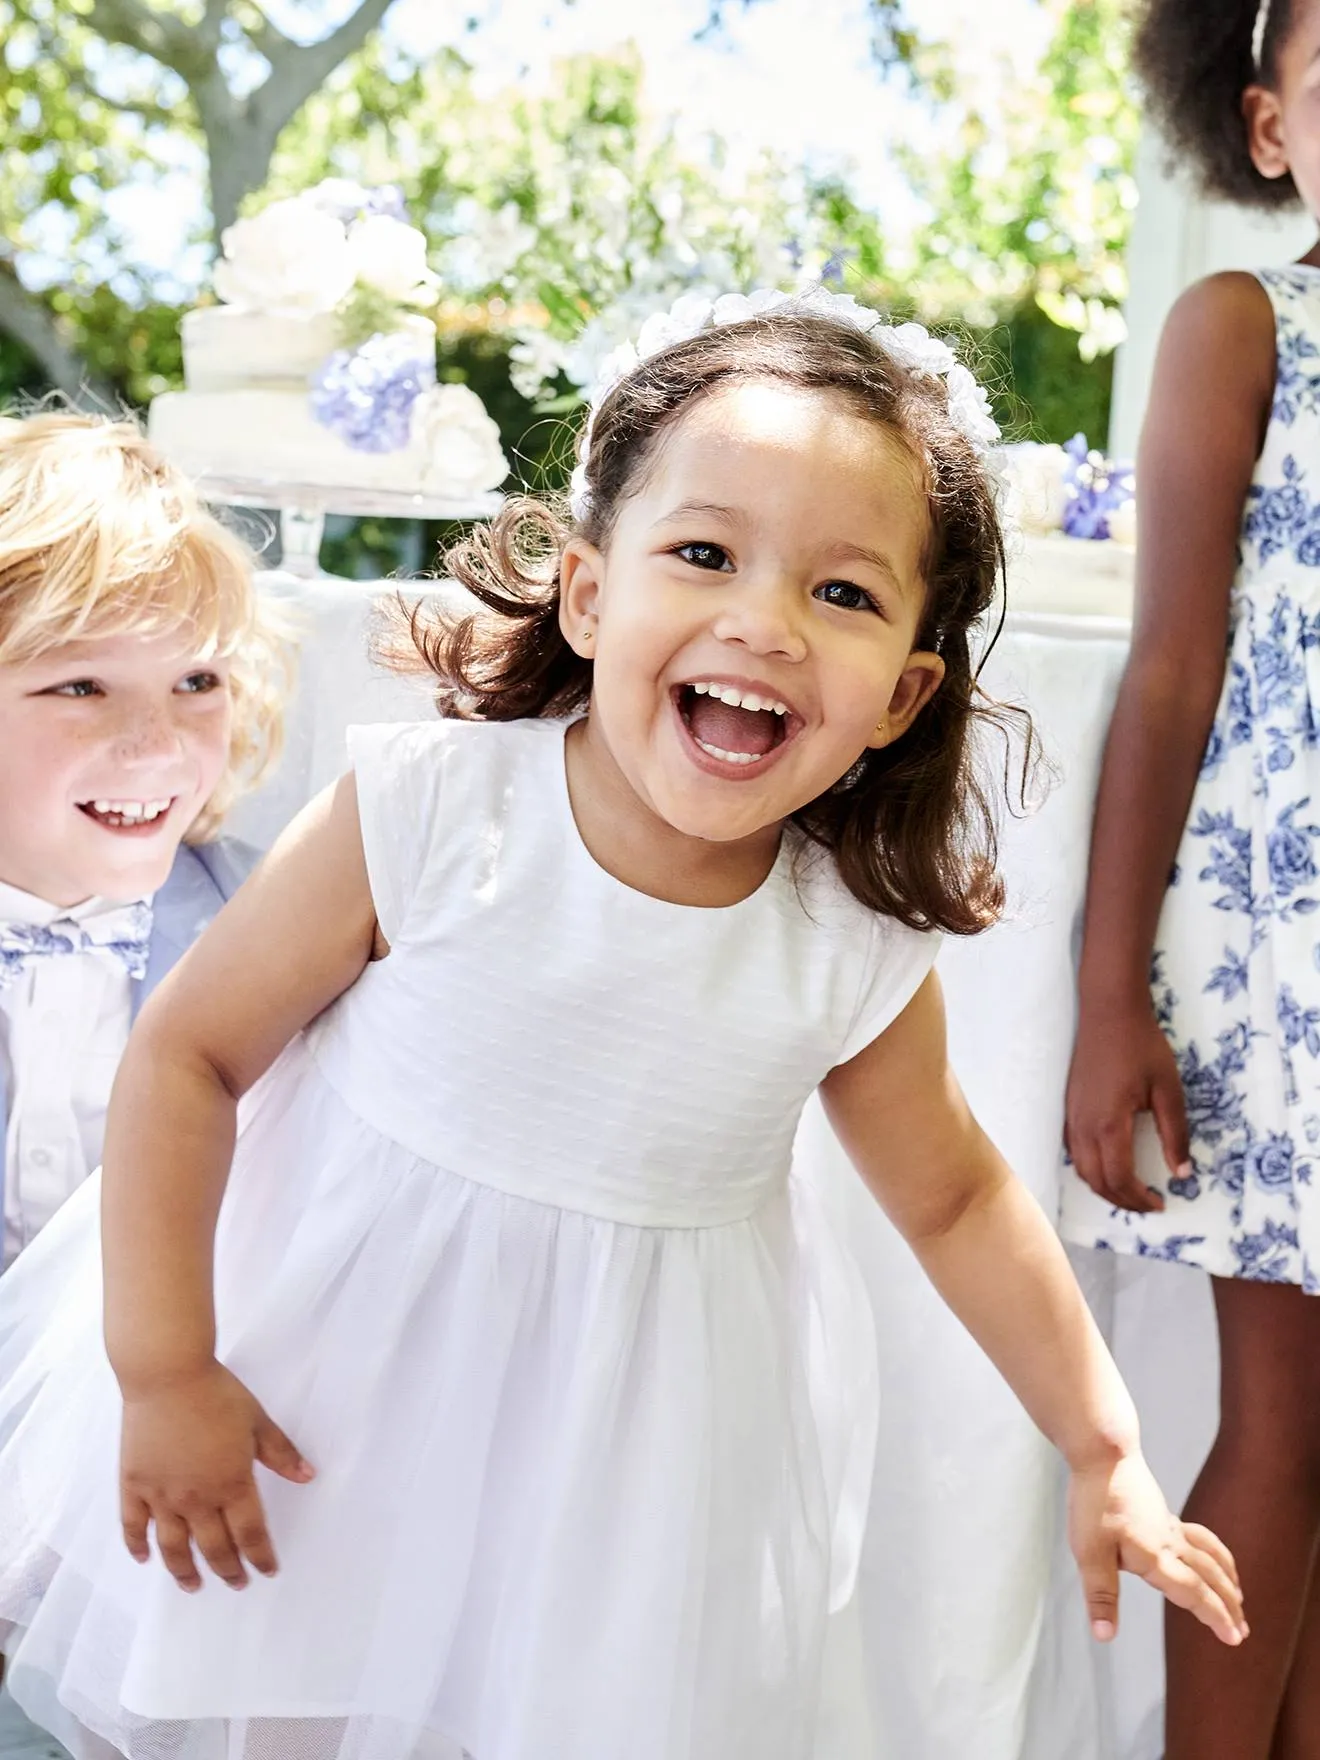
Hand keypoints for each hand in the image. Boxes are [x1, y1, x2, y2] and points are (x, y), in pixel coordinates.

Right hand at [120, 1360, 314, 1591]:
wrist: (168, 1375)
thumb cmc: (217, 1394)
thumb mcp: (257, 1421)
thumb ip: (280, 1453)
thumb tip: (308, 1476)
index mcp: (232, 1483)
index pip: (250, 1533)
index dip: (260, 1556)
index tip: (267, 1571)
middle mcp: (196, 1498)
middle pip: (214, 1547)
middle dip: (228, 1570)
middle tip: (236, 1584)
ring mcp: (161, 1495)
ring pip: (173, 1546)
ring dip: (184, 1570)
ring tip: (193, 1586)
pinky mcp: (134, 1484)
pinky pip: (134, 1525)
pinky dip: (138, 1546)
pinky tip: (145, 1558)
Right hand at [1065, 1001, 1187, 1212]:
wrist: (1108, 1013)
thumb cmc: (1142, 1047)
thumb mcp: (1169, 1090)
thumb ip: (1175, 1135)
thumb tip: (1182, 1173)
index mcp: (1109, 1124)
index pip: (1119, 1178)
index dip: (1139, 1199)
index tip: (1162, 1203)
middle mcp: (1083, 1127)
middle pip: (1095, 1180)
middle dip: (1122, 1200)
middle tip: (1148, 1205)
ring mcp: (1071, 1118)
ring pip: (1080, 1169)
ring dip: (1104, 1187)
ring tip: (1130, 1191)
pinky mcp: (1068, 1109)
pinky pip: (1073, 1152)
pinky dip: (1090, 1169)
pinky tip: (1109, 1165)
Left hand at [1068, 1451, 1245, 1646]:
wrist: (1103, 1451)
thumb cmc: (1093, 1500)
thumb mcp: (1088, 1552)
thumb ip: (1100, 1595)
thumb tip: (1105, 1636)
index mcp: (1156, 1557)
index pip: (1193, 1594)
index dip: (1215, 1617)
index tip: (1234, 1638)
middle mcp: (1170, 1543)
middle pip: (1208, 1577)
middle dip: (1228, 1604)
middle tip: (1244, 1629)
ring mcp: (1168, 1525)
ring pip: (1208, 1555)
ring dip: (1226, 1577)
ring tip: (1239, 1594)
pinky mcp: (1161, 1512)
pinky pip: (1198, 1536)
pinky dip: (1213, 1551)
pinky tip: (1208, 1555)